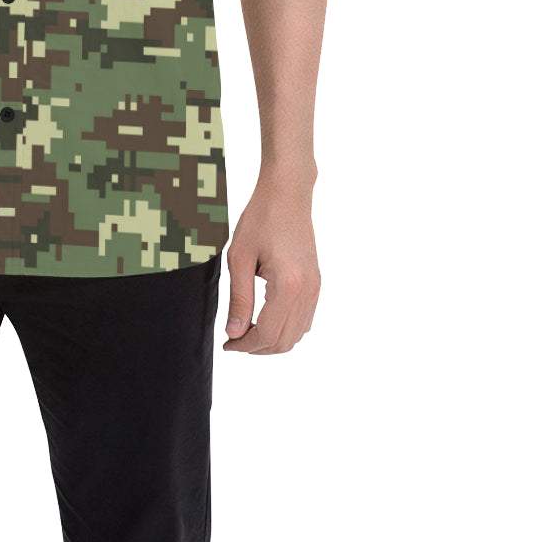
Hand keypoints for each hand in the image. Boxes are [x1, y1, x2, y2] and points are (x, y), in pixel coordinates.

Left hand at [222, 173, 319, 353]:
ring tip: (246, 331)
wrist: (287, 194)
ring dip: (272, 340)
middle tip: (233, 341)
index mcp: (288, 286)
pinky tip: (264, 318)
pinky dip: (285, 328)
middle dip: (257, 348)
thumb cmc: (260, 218)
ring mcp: (315, 288)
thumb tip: (234, 332)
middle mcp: (308, 291)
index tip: (226, 344)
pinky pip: (304, 319)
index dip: (244, 345)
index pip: (267, 334)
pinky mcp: (316, 282)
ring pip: (297, 334)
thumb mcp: (239, 258)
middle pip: (284, 341)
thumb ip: (239, 298)